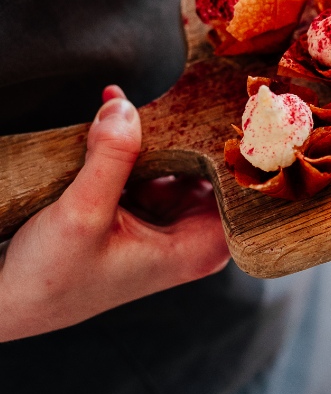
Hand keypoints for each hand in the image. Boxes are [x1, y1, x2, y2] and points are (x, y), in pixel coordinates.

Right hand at [0, 86, 229, 340]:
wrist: (6, 302)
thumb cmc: (49, 280)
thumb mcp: (82, 214)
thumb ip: (110, 158)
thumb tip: (127, 108)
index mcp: (201, 247)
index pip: (244, 188)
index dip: (241, 148)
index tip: (233, 108)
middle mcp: (193, 234)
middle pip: (214, 167)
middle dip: (194, 128)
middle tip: (182, 91)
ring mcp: (168, 218)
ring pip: (180, 157)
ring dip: (158, 129)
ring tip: (135, 102)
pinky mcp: (142, 206)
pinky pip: (151, 160)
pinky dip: (132, 138)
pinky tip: (113, 109)